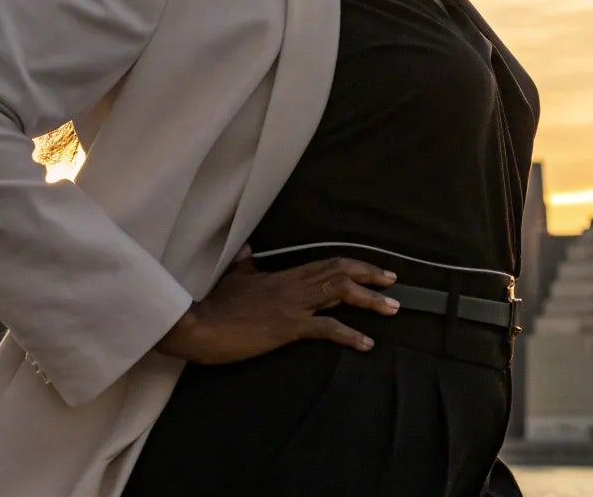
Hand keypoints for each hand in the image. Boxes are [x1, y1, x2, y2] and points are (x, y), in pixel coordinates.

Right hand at [153, 245, 398, 363]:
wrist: (198, 325)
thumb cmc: (214, 305)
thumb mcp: (232, 278)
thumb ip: (244, 263)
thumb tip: (246, 248)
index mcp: (284, 276)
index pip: (326, 264)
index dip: (354, 265)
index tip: (375, 268)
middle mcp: (293, 286)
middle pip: (340, 272)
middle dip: (371, 275)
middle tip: (394, 280)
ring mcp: (292, 305)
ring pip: (340, 294)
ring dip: (370, 300)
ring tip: (392, 308)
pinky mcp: (288, 326)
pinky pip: (326, 328)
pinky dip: (349, 334)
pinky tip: (366, 343)